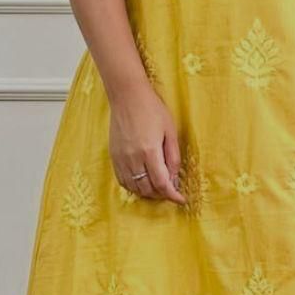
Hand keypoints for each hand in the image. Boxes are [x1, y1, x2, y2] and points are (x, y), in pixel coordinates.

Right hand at [109, 83, 187, 205]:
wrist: (127, 95)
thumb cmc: (151, 109)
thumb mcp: (170, 131)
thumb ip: (173, 157)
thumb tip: (174, 178)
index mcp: (149, 151)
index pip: (162, 184)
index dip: (172, 196)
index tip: (180, 199)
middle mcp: (133, 158)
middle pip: (147, 189)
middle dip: (161, 195)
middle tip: (171, 192)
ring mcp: (121, 158)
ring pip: (134, 188)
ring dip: (147, 193)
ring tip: (158, 189)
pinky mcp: (113, 156)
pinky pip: (122, 180)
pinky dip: (133, 186)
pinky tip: (142, 182)